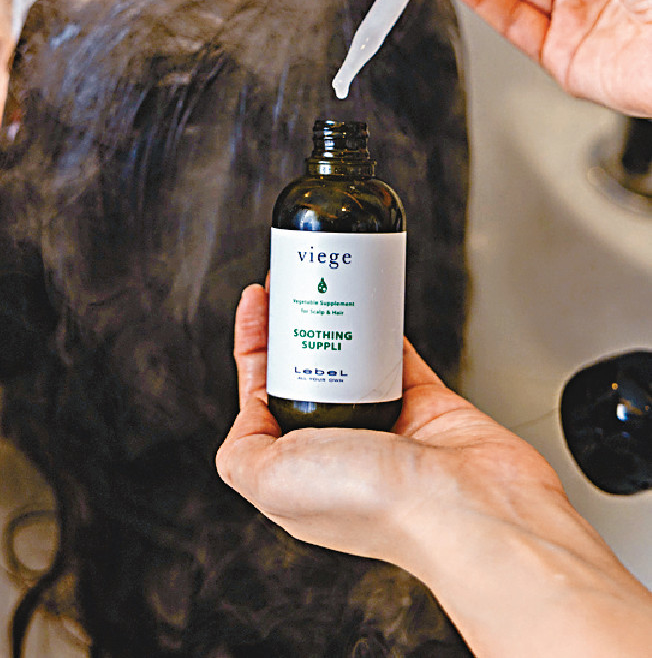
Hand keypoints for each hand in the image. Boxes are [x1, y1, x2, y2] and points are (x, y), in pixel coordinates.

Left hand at [216, 283, 651, 657]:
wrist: (465, 509)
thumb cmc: (372, 504)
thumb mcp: (270, 481)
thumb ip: (241, 453)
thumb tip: (244, 422)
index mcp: (293, 471)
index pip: (260, 393)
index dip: (254, 342)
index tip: (258, 298)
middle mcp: (336, 449)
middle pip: (304, 369)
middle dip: (293, 323)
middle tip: (293, 279)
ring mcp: (383, 427)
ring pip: (350, 359)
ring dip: (337, 319)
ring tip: (327, 279)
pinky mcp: (427, 407)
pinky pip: (397, 354)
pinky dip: (384, 325)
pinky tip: (372, 298)